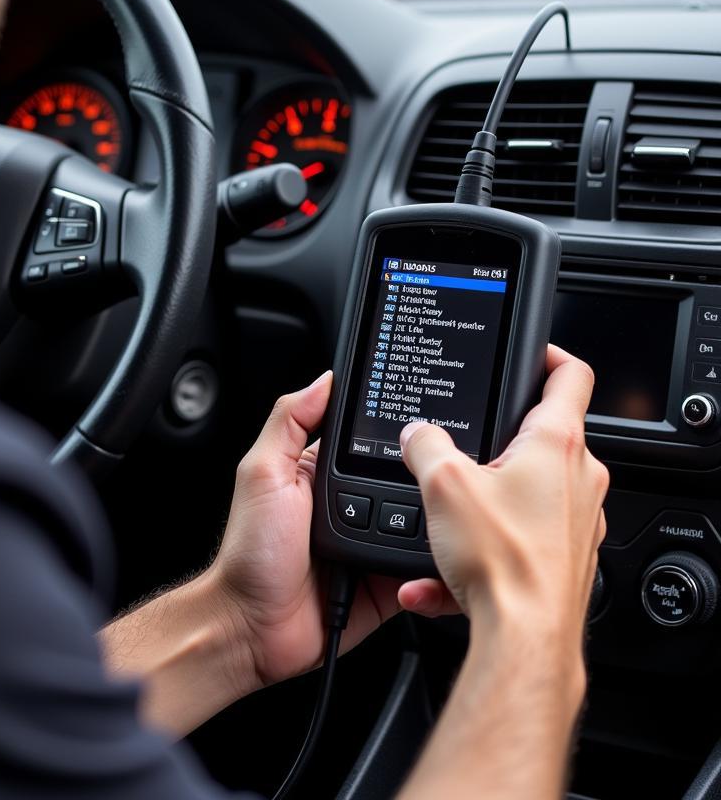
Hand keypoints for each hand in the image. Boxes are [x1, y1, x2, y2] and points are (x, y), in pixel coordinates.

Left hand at [208, 371, 455, 690]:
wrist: (252, 628)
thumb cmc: (249, 552)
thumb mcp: (262, 473)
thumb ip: (289, 422)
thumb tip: (324, 379)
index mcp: (325, 473)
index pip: (372, 440)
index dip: (396, 430)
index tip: (426, 421)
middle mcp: (355, 506)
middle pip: (407, 481)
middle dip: (427, 478)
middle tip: (448, 474)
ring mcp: (373, 545)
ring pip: (424, 523)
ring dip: (436, 521)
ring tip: (449, 515)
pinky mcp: (388, 583)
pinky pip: (423, 570)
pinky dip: (434, 564)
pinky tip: (442, 555)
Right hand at [400, 345, 608, 647]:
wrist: (524, 641)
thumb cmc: (503, 561)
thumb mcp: (443, 484)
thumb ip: (424, 445)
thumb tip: (416, 433)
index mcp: (556, 445)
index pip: (569, 376)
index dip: (548, 354)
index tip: (530, 351)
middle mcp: (576, 480)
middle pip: (539, 438)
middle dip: (494, 442)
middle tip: (459, 449)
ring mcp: (573, 521)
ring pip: (520, 495)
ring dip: (478, 505)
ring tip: (440, 524)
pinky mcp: (562, 558)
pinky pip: (513, 540)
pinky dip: (477, 549)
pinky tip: (435, 577)